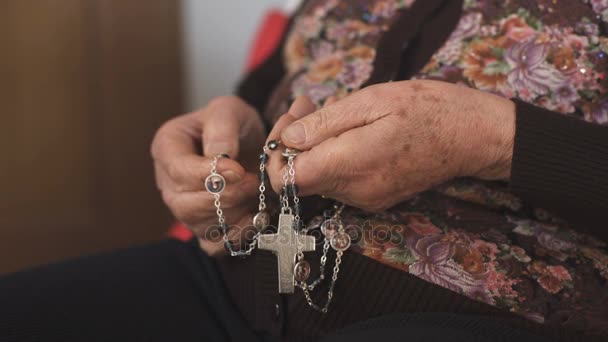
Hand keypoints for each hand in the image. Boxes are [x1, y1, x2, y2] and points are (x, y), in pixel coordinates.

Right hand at [151, 96, 264, 254]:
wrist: (251, 142)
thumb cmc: (234, 124)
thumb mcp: (228, 110)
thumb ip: (222, 127)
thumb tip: (220, 155)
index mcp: (168, 149)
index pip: (178, 170)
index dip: (208, 174)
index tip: (238, 169)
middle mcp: (170, 183)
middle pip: (184, 204)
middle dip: (224, 197)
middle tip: (253, 183)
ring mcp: (185, 209)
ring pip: (199, 226)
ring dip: (234, 214)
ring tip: (257, 194)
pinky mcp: (205, 227)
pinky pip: (214, 244)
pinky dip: (237, 235)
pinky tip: (255, 216)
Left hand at [266, 80, 514, 211]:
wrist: (472, 137)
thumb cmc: (427, 110)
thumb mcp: (372, 101)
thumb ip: (324, 124)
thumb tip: (287, 140)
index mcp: (350, 165)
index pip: (286, 181)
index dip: (275, 155)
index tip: (289, 123)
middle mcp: (354, 191)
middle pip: (299, 180)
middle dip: (292, 144)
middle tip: (305, 106)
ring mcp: (366, 199)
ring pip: (318, 180)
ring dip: (312, 149)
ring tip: (326, 112)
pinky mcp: (376, 199)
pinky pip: (339, 182)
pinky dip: (332, 159)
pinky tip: (345, 132)